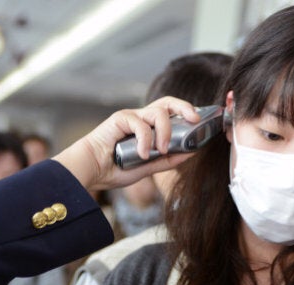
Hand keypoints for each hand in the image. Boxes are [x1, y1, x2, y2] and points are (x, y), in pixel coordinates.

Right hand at [53, 96, 200, 190]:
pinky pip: (140, 123)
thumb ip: (168, 160)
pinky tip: (141, 154)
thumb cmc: (113, 169)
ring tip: (161, 150)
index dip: (188, 115)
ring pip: (158, 112)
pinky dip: (145, 140)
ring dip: (165, 131)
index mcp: (148, 128)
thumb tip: (191, 152)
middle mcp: (141, 119)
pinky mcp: (120, 118)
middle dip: (185, 107)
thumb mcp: (148, 167)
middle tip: (195, 120)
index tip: (203, 123)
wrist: (90, 172)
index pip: (172, 114)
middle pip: (168, 102)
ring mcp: (131, 117)